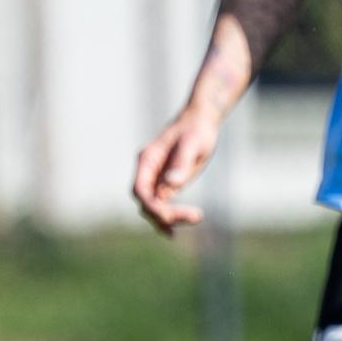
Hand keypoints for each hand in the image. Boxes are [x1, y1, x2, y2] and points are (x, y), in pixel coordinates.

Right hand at [131, 98, 227, 232]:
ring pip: (153, 206)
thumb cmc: (196, 129)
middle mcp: (147, 171)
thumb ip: (181, 164)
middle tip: (195, 216)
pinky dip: (171, 215)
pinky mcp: (167, 183)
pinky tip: (188, 219)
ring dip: (168, 218)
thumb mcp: (192, 144)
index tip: (173, 216)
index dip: (153, 206)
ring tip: (195, 218)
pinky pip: (163, 204)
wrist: (201, 121)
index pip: (140, 191)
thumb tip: (171, 184)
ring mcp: (156, 178)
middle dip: (163, 215)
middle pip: (145, 202)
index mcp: (147, 160)